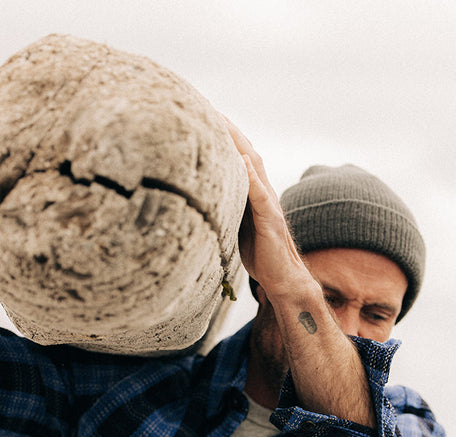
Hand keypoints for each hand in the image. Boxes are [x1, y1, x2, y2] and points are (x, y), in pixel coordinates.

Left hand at [222, 116, 310, 300]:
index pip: (238, 158)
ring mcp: (269, 203)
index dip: (224, 137)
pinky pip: (260, 194)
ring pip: (253, 166)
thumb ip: (228, 209)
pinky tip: (240, 160)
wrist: (283, 278)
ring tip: (222, 122)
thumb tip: (205, 200)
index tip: (204, 116)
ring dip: (237, 143)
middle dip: (228, 129)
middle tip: (208, 107)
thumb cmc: (260, 255)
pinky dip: (251, 175)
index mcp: (254, 193)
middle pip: (245, 152)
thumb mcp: (237, 227)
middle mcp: (263, 192)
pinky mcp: (270, 219)